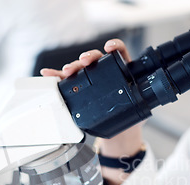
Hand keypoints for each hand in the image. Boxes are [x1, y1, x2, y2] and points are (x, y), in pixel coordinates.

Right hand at [41, 39, 144, 184]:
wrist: (122, 132)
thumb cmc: (134, 117)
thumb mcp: (140, 108)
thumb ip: (140, 101)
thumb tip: (141, 102)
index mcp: (123, 71)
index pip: (120, 52)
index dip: (115, 46)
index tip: (109, 48)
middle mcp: (105, 72)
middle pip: (96, 58)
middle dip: (88, 58)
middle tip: (84, 62)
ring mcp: (91, 80)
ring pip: (80, 68)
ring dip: (72, 67)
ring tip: (66, 71)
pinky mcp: (80, 90)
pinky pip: (67, 81)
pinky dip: (56, 76)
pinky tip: (48, 73)